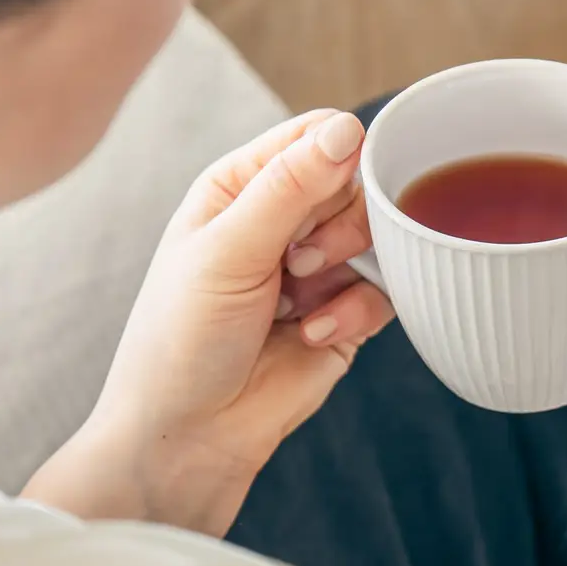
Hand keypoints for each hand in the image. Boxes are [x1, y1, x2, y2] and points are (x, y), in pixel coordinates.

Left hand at [26, 109, 392, 534]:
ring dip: (348, 269)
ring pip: (379, 238)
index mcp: (242, 186)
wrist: (189, 436)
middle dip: (342, 223)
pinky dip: (356, 314)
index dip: (338, 156)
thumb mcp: (229, 250)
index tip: (330, 194)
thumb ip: (291, 188)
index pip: (316, 136)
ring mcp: (318, 270)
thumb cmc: (182, 340)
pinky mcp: (344, 316)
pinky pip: (384, 293)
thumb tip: (351, 129)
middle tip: (301, 261)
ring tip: (300, 301)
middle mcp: (283, 221)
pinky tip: (311, 335)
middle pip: (358, 183)